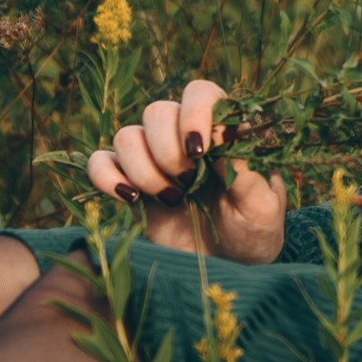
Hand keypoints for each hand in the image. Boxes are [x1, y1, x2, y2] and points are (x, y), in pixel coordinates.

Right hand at [85, 77, 286, 261]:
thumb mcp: (261, 206)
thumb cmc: (253, 231)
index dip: (194, 113)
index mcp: (221, 132)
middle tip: (189, 184)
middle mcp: (183, 137)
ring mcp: (152, 159)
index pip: (200, 93)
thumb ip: (244, 170)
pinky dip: (106, 177)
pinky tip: (129, 199)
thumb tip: (221, 133)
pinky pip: (99, 162)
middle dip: (168, 151)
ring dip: (143, 170)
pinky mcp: (128, 183)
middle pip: (156, 111)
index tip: (200, 151)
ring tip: (172, 200)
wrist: (228, 267)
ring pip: (126, 135)